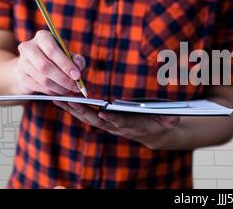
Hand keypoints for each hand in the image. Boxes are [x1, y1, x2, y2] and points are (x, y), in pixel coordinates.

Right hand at [15, 30, 85, 94]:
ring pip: (43, 79)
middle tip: (75, 86)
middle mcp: (28, 48)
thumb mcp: (69, 56)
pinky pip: (39, 87)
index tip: (77, 76)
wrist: (35, 66)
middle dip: (64, 79)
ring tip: (69, 89)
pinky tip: (59, 91)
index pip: (52, 50)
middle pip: (46, 66)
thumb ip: (77, 59)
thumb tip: (78, 65)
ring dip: (59, 87)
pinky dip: (52, 91)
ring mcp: (22, 63)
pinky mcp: (21, 77)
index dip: (65, 64)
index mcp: (42, 37)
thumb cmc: (57, 59)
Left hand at [53, 101, 180, 148]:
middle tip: (69, 101)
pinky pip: (86, 115)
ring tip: (57, 98)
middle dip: (83, 111)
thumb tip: (174, 118)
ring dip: (72, 109)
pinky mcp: (104, 122)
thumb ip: (170, 120)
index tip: (103, 113)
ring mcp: (108, 125)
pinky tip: (63, 100)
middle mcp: (116, 127)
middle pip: (96, 120)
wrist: (154, 135)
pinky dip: (74, 108)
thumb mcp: (168, 122)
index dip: (112, 118)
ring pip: (87, 118)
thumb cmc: (160, 125)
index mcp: (132, 126)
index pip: (120, 122)